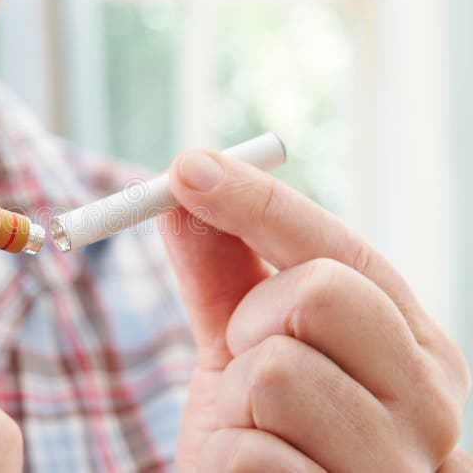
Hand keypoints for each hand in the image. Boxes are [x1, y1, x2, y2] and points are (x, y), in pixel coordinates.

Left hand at [163, 150, 470, 471]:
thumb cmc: (267, 435)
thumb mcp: (245, 348)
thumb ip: (224, 270)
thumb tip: (184, 186)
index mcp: (411, 348)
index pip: (340, 251)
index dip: (258, 202)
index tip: (188, 168)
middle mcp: (427, 405)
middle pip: (320, 293)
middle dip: (253, 319)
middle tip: (248, 357)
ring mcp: (394, 468)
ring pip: (274, 374)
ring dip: (236, 403)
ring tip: (259, 432)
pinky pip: (247, 454)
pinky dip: (225, 462)